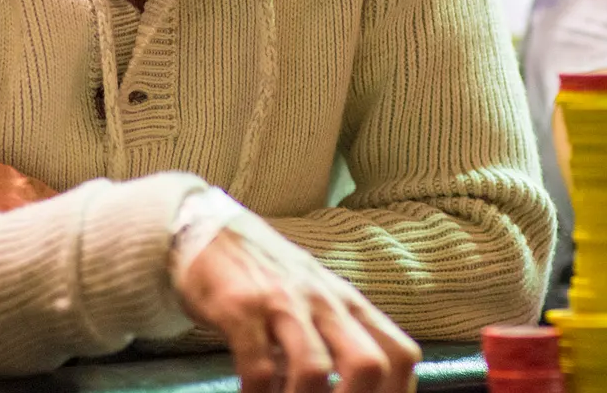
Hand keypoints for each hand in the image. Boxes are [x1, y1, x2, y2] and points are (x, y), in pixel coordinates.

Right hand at [176, 225, 418, 392]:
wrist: (207, 229)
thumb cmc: (266, 274)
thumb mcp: (316, 297)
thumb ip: (339, 336)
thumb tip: (358, 387)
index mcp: (348, 303)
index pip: (400, 354)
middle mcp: (323, 301)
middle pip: (368, 364)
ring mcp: (282, 302)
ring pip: (313, 368)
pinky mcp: (240, 308)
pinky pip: (258, 366)